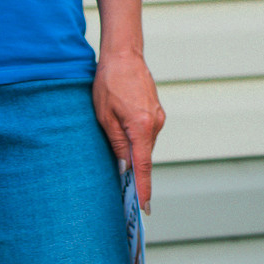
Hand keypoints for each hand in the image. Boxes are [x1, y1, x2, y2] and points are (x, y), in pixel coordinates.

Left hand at [95, 47, 165, 208]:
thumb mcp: (104, 116)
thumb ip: (117, 143)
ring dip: (132, 149)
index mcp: (141, 127)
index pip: (143, 166)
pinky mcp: (156, 112)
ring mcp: (158, 117)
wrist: (124, 55)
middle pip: (143, 156)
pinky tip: (122, 127)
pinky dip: (136, 138)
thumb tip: (124, 167)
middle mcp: (154, 124)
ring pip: (144, 144)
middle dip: (133, 170)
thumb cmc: (109, 83)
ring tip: (113, 138)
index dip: (143, 189)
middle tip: (120, 183)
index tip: (145, 207)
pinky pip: (146, 133)